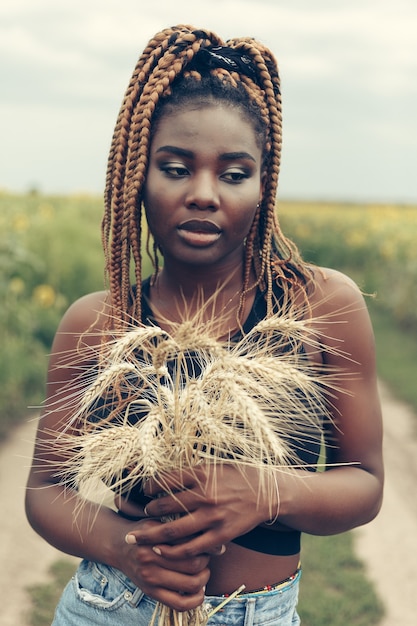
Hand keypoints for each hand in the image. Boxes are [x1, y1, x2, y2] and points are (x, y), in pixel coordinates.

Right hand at [117, 517, 210, 610]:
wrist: (119, 546)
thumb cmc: (144, 531)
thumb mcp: (158, 522)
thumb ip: (179, 527)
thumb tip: (209, 534)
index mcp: (155, 539)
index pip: (190, 543)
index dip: (206, 543)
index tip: (211, 542)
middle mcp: (151, 560)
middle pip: (194, 564)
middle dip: (206, 560)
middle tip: (207, 556)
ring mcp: (151, 579)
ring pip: (191, 584)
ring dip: (204, 579)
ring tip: (203, 571)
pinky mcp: (151, 593)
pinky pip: (179, 604)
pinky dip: (195, 600)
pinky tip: (198, 590)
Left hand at [125, 464, 273, 558]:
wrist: (268, 493)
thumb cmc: (239, 476)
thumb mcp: (216, 466)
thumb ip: (193, 471)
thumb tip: (166, 475)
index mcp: (202, 474)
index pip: (165, 481)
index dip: (150, 487)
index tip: (145, 491)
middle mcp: (205, 495)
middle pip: (164, 506)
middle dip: (147, 512)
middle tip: (140, 515)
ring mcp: (213, 517)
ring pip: (173, 531)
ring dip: (152, 535)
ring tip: (139, 538)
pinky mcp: (221, 535)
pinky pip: (191, 548)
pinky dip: (173, 551)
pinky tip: (161, 550)